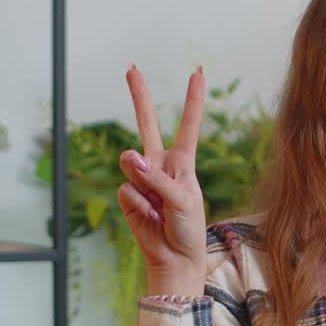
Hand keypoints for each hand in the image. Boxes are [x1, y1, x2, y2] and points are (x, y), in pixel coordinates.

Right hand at [118, 64, 206, 293]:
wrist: (174, 257)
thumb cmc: (188, 228)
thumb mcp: (183, 200)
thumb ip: (157, 177)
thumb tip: (128, 155)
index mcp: (183, 163)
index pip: (188, 126)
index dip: (193, 100)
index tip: (198, 73)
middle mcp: (160, 165)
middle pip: (147, 124)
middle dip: (139, 96)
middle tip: (131, 68)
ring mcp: (142, 178)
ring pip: (131, 164)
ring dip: (145, 185)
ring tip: (160, 208)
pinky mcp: (128, 194)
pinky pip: (127, 190)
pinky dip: (139, 205)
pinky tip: (149, 216)